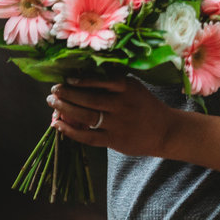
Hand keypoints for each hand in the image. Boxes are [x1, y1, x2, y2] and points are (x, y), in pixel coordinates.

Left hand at [47, 76, 172, 156]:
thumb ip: (114, 85)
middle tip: (53, 91)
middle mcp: (123, 104)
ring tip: (53, 103)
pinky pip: (88, 136)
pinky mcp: (114, 140)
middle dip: (67, 94)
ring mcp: (118, 123)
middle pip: (89, 99)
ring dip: (65, 109)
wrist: (166, 130)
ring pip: (86, 116)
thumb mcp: (135, 89)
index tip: (66, 79)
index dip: (82, 81)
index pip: (101, 81)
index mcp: (129, 88)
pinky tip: (58, 125)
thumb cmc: (146, 107)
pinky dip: (71, 131)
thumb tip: (81, 80)